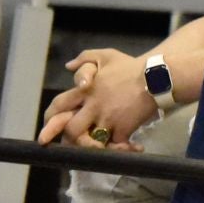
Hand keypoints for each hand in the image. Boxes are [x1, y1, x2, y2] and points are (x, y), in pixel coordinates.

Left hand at [39, 49, 157, 149]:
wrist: (157, 76)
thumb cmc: (131, 67)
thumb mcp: (106, 55)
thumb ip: (85, 58)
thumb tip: (68, 66)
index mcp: (85, 90)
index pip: (59, 105)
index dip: (50, 119)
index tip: (46, 129)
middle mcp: (93, 106)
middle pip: (71, 130)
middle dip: (71, 139)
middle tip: (74, 144)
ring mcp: (108, 118)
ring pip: (91, 141)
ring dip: (94, 147)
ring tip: (102, 148)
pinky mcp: (123, 128)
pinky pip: (117, 144)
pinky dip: (123, 148)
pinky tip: (132, 147)